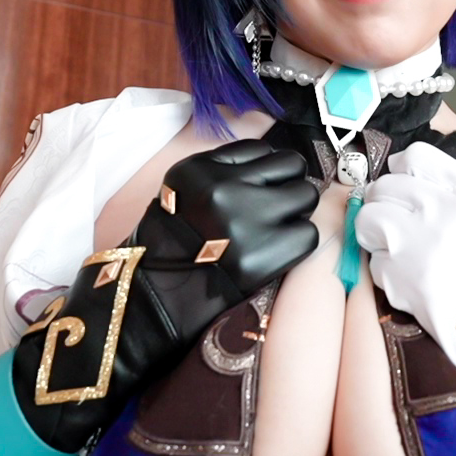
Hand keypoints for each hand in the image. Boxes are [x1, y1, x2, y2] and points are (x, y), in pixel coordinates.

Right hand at [13, 139, 318, 451]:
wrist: (147, 307)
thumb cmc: (166, 251)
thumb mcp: (182, 195)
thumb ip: (222, 175)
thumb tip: (277, 168)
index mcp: (199, 170)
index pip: (263, 149)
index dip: (270, 170)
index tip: (266, 188)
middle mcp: (223, 187)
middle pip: (293, 168)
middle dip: (290, 188)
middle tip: (278, 212)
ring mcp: (245, 220)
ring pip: (305, 198)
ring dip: (297, 215)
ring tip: (276, 235)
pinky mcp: (262, 255)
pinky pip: (308, 236)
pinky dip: (298, 246)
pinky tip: (277, 257)